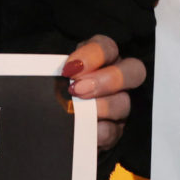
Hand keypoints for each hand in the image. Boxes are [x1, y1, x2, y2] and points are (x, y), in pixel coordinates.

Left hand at [65, 34, 147, 151]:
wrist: (46, 118)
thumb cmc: (54, 89)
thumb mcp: (55, 75)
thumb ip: (59, 71)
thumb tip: (61, 74)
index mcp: (101, 57)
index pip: (107, 48)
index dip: (91, 56)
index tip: (69, 69)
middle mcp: (117, 77)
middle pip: (133, 71)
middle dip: (107, 80)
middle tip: (79, 89)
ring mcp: (119, 104)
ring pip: (124, 102)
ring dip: (103, 106)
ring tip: (80, 112)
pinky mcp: (115, 129)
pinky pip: (116, 131)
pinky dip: (102, 131)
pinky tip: (89, 131)